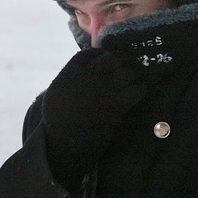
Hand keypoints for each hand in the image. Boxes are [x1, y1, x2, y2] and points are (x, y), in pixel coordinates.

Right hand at [41, 48, 146, 190]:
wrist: (64, 143)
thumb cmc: (59, 118)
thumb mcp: (58, 89)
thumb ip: (72, 74)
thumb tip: (91, 64)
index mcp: (71, 72)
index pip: (91, 54)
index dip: (102, 56)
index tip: (107, 61)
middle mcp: (88, 77)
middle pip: (112, 61)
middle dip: (119, 65)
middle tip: (123, 72)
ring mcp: (103, 90)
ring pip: (127, 74)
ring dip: (131, 77)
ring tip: (131, 83)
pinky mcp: (117, 106)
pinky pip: (136, 91)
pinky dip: (139, 90)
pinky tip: (136, 94)